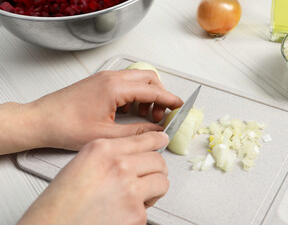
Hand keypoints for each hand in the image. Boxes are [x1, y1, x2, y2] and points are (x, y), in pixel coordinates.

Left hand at [0, 70, 182, 153]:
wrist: (41, 120)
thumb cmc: (67, 127)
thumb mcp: (107, 135)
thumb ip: (137, 132)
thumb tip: (157, 131)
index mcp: (115, 88)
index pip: (152, 90)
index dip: (169, 99)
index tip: (180, 106)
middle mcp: (112, 78)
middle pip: (148, 78)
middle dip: (160, 95)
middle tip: (160, 115)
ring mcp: (105, 78)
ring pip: (137, 79)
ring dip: (147, 94)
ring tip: (145, 116)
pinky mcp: (99, 82)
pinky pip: (125, 83)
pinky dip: (134, 94)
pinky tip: (130, 112)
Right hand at [18, 132, 168, 224]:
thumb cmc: (59, 203)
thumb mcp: (82, 164)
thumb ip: (109, 155)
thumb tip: (133, 155)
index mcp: (103, 150)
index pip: (144, 139)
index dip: (156, 140)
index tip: (162, 140)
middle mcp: (118, 165)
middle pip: (158, 161)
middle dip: (156, 169)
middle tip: (149, 176)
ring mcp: (130, 190)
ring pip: (161, 182)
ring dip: (154, 189)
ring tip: (137, 197)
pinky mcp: (136, 214)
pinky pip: (149, 208)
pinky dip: (140, 211)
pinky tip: (122, 213)